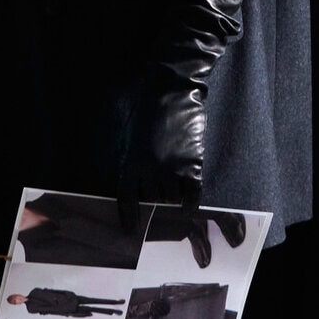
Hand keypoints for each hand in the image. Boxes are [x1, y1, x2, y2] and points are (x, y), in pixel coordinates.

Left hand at [119, 72, 206, 228]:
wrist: (171, 87)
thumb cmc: (144, 104)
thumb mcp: (125, 130)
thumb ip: (125, 155)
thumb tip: (127, 176)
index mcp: (130, 162)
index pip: (127, 200)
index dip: (129, 218)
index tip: (130, 231)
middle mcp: (150, 170)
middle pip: (152, 200)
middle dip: (153, 200)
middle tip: (157, 195)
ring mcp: (173, 168)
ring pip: (172, 198)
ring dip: (171, 198)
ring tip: (172, 190)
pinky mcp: (193, 164)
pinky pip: (192, 194)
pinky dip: (191, 204)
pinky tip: (188, 208)